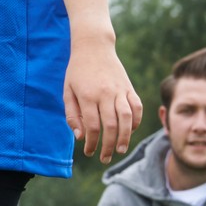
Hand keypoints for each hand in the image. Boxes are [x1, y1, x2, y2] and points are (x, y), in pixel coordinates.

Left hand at [64, 34, 142, 161]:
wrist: (94, 47)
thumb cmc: (77, 71)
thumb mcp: (67, 91)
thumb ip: (72, 114)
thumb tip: (80, 136)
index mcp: (88, 96)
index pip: (92, 126)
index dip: (92, 143)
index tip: (89, 152)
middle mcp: (106, 94)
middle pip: (110, 126)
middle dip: (108, 146)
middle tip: (105, 158)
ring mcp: (120, 91)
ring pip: (127, 119)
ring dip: (125, 137)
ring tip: (121, 150)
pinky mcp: (129, 88)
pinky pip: (137, 107)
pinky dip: (136, 121)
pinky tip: (131, 131)